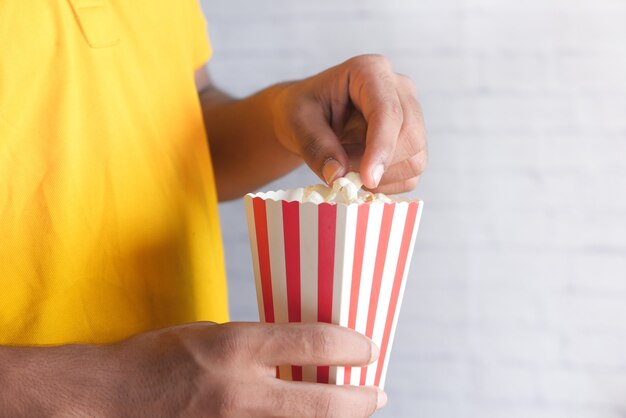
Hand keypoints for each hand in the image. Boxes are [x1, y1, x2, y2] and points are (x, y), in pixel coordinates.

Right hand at [104, 322, 384, 416]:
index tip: (367, 348)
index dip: (351, 346)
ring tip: (353, 409)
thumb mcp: (212, 333)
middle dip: (361, 400)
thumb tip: (302, 353)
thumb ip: (258, 345)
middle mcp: (240, 392)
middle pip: (324, 403)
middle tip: (379, 393)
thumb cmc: (158, 358)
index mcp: (236, 348)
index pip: (313, 343)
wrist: (109, 400)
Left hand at [273, 54, 426, 192]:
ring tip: (348, 166)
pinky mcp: (413, 141)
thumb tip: (338, 176)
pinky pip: (411, 175)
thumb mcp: (298, 124)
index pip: (388, 112)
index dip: (381, 148)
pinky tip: (362, 174)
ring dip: (382, 177)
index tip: (367, 178)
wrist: (309, 118)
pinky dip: (386, 184)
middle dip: (379, 165)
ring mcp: (411, 115)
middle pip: (411, 137)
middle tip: (342, 170)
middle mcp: (399, 89)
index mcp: (370, 71)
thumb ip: (316, 147)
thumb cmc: (302, 112)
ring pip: (415, 159)